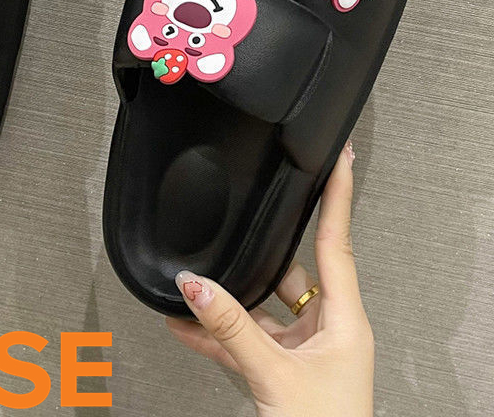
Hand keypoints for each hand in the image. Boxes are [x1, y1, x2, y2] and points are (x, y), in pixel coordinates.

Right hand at [167, 141, 372, 416]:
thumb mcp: (272, 374)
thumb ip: (229, 327)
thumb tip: (195, 285)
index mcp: (345, 320)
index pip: (337, 240)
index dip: (337, 195)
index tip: (338, 157)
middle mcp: (328, 329)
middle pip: (290, 270)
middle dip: (257, 254)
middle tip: (239, 224)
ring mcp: (305, 350)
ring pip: (263, 306)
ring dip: (229, 300)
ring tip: (193, 282)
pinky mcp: (283, 370)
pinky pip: (247, 338)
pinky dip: (218, 332)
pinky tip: (187, 325)